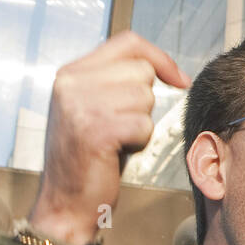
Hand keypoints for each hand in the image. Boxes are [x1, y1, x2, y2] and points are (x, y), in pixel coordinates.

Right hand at [28, 31, 189, 244]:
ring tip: (114, 140)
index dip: (160, 57)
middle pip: (142, 70)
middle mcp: (70, 83)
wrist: (64, 202)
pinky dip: (139, 141)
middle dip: (144, 101)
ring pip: (145, 97)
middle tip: (119, 126)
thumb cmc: (89, 157)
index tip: (179, 79)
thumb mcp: (95, 106)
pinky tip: (115, 152)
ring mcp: (80, 105)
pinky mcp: (94, 129)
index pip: (128, 43)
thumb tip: (166, 68)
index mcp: (70, 73)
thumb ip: (116, 80)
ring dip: (141, 123)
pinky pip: (143, 124)